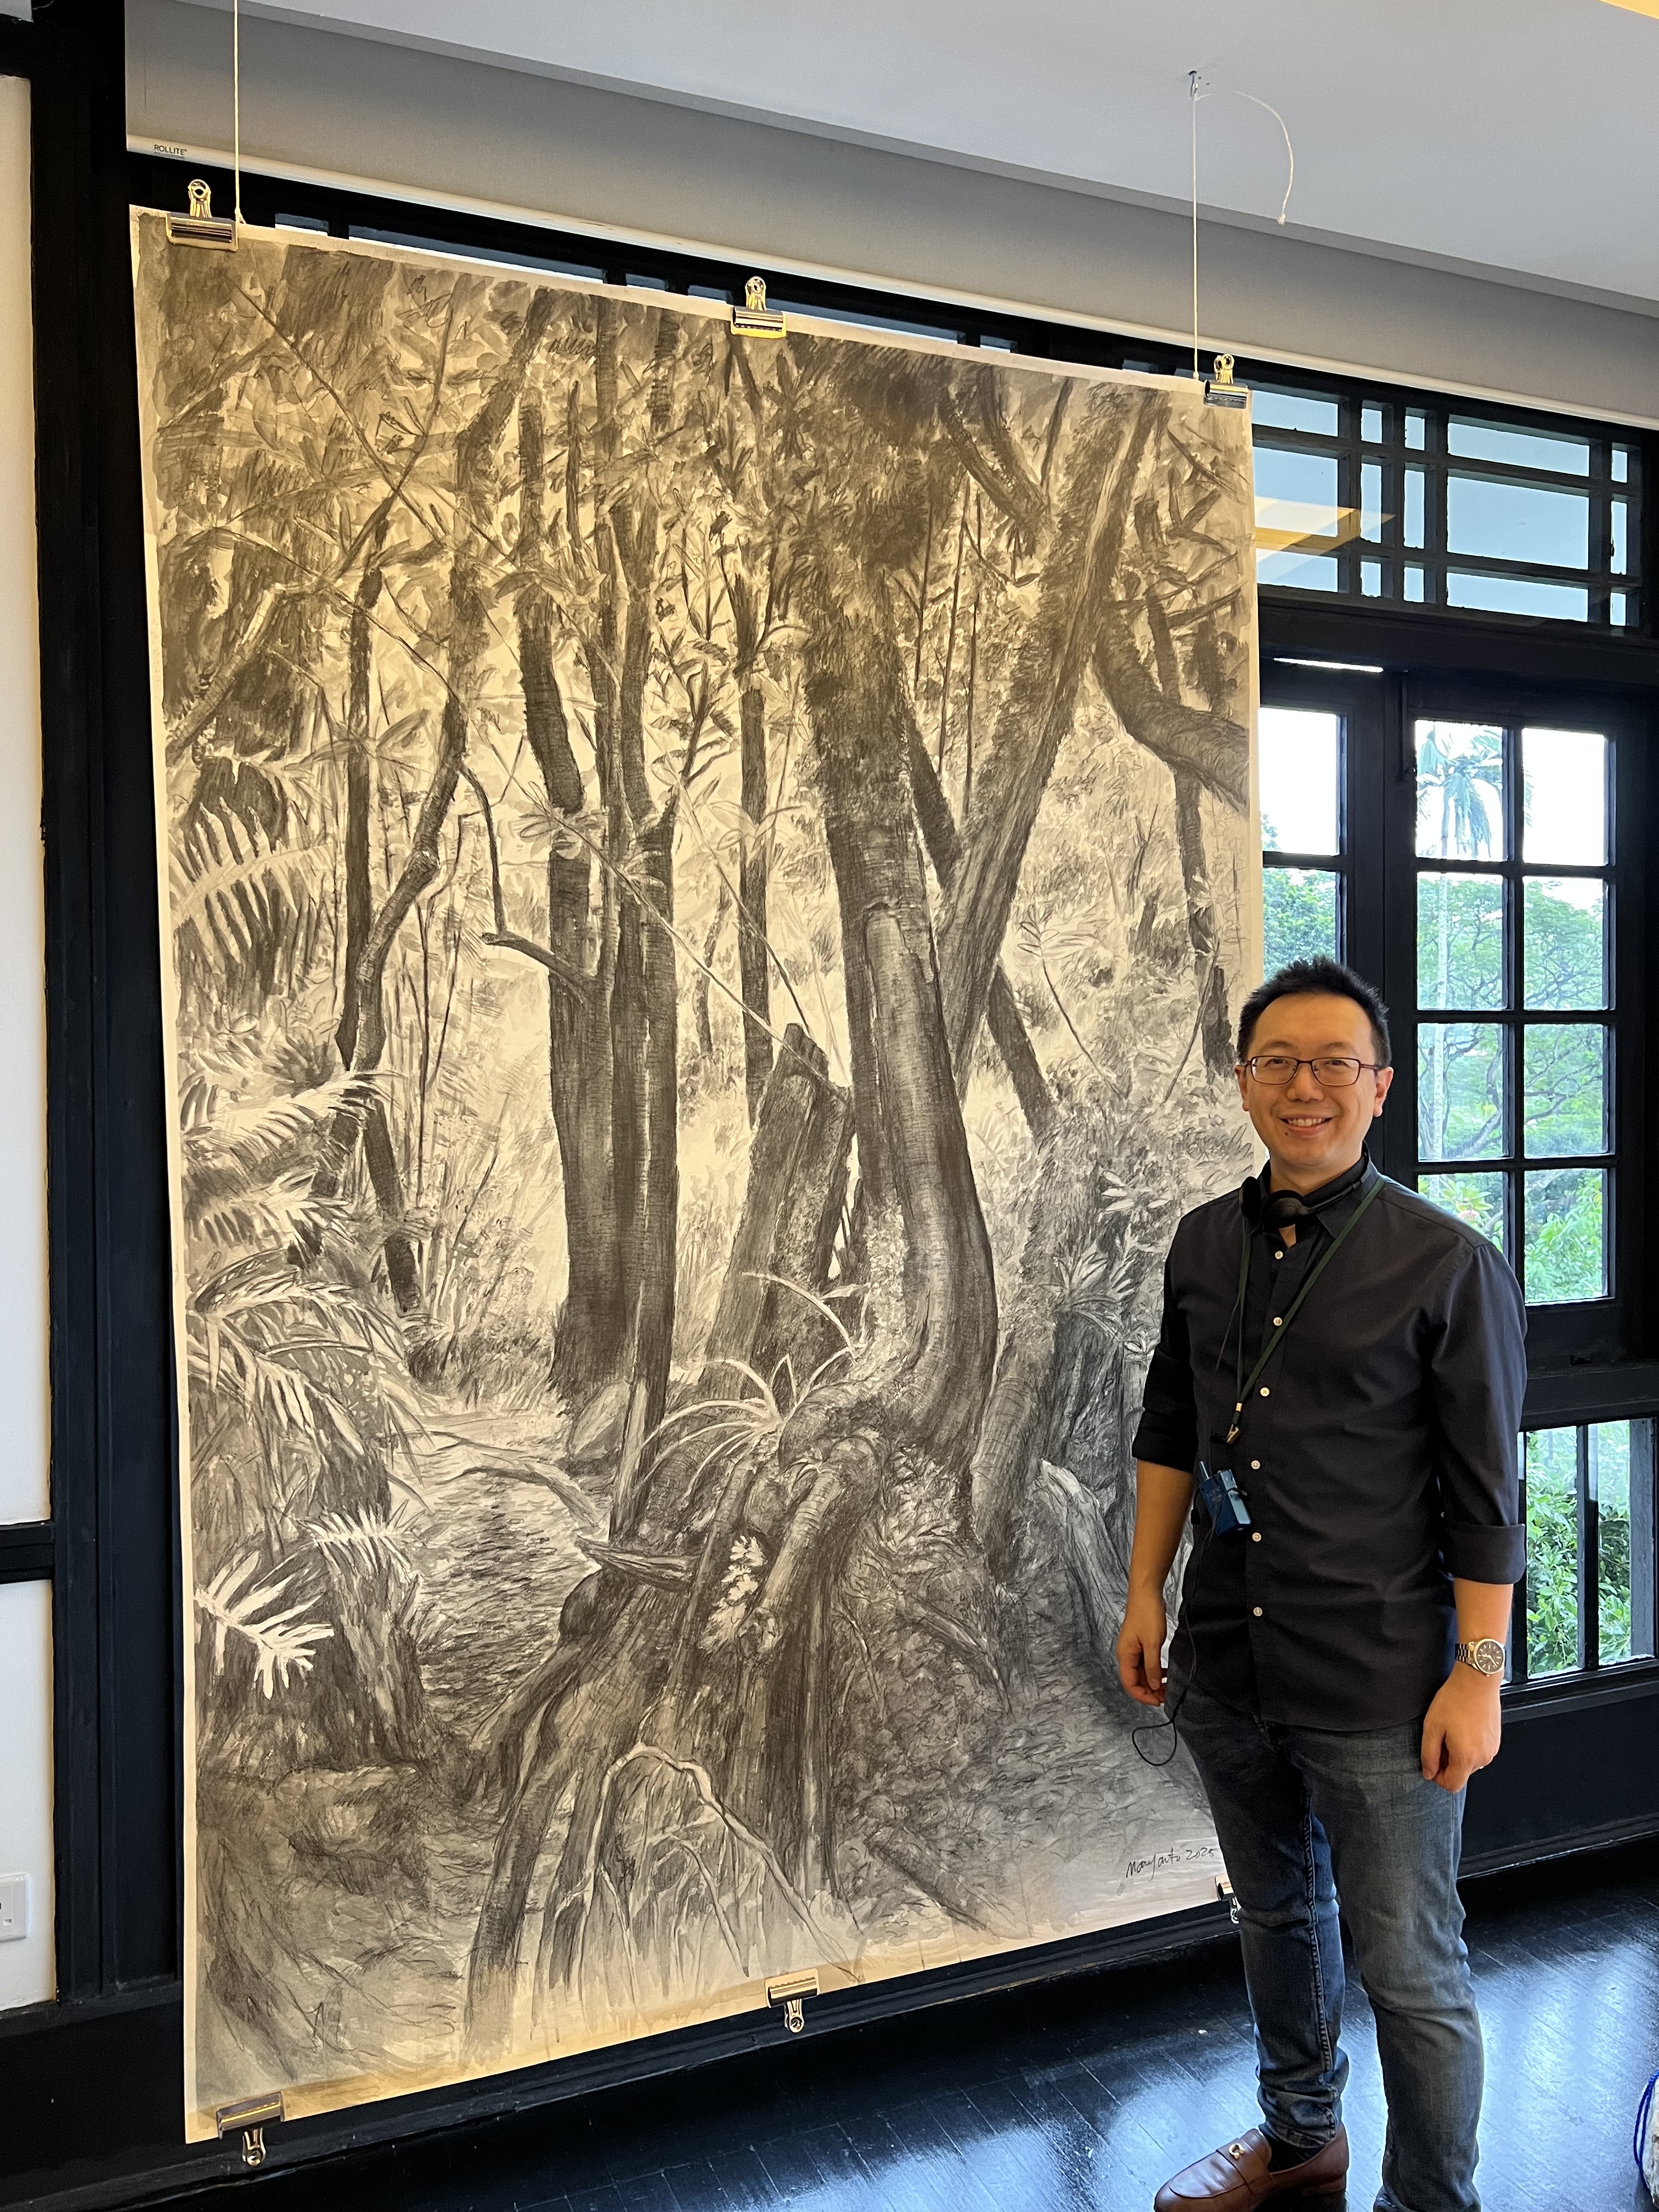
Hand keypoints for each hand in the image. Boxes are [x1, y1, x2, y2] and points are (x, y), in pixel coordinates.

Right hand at [1117, 1587, 1167, 1706]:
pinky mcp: (1141, 1644)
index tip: (1158, 1702)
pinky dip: (1155, 1671)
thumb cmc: (1147, 1615)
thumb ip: (1152, 1666)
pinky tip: (1165, 1674)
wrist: (1146, 1593)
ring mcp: (1134, 1649)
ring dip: (1153, 1682)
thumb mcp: (1152, 1643)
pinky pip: (1146, 1664)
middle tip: (1167, 1697)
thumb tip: (1152, 1686)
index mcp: (1125, 1655)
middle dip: (1150, 1691)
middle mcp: (1127, 1654)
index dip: (1143, 1696)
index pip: (1130, 1684)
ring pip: (1142, 1673)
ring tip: (1168, 1687)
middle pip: (1135, 1680)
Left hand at [1420, 1664, 1501, 1792]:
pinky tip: (1462, 1727)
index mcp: (1466, 1757)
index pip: (1452, 1785)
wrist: (1477, 1681)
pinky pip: (1479, 1752)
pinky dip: (1468, 1745)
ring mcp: (1492, 1749)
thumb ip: (1429, 1754)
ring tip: (1452, 1730)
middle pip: (1461, 1773)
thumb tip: (1429, 1773)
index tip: (1432, 1763)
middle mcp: (1483, 1757)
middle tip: (1440, 1738)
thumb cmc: (1455, 1700)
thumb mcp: (1432, 1727)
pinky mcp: (1495, 1740)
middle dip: (1447, 1762)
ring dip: (1458, 1753)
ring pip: (1470, 1763)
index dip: (1438, 1778)